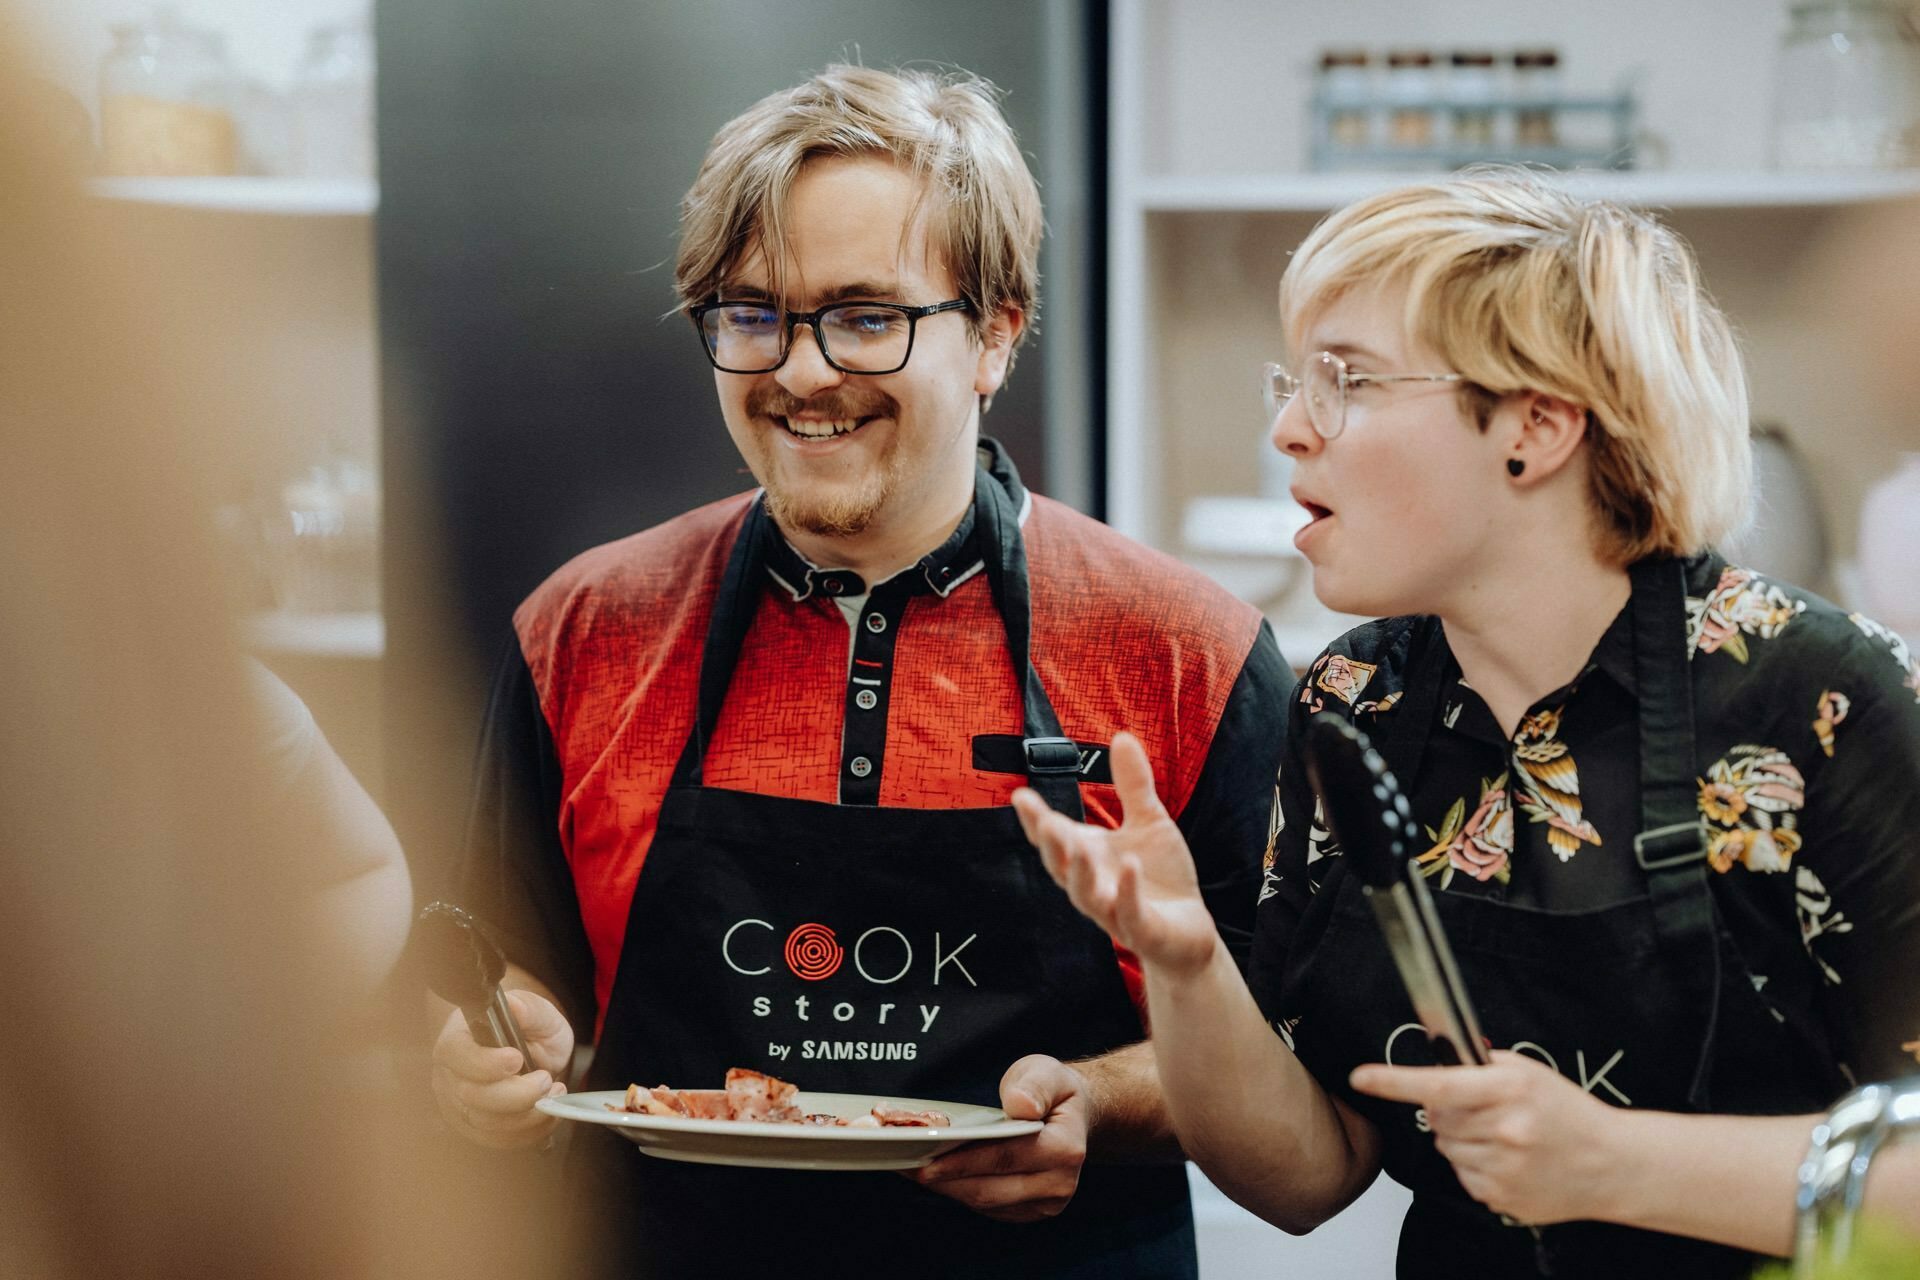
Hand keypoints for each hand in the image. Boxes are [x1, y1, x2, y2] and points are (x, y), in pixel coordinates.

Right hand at [431, 989, 573, 1148]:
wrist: (531, 1050)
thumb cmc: (529, 1028)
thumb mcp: (537, 1012)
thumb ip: (528, 1009)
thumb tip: (515, 1007)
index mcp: (457, 1037)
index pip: (455, 1054)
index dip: (484, 1063)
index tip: (517, 1059)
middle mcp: (449, 1073)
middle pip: (471, 1096)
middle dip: (516, 1094)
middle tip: (547, 1080)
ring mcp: (456, 1104)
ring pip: (485, 1123)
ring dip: (527, 1115)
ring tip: (554, 1095)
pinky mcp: (472, 1127)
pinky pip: (497, 1140)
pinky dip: (527, 1132)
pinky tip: (548, 1114)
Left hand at [903, 1055, 1089, 1221]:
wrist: (1073, 1116)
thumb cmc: (1054, 1092)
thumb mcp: (1046, 1072)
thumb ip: (1034, 1085)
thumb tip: (1020, 1105)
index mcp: (1065, 1149)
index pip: (1005, 1159)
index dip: (962, 1162)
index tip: (926, 1162)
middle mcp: (1058, 1185)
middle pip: (989, 1189)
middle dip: (943, 1179)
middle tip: (905, 1165)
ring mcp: (1044, 1204)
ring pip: (983, 1202)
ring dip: (946, 1187)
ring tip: (912, 1169)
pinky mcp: (1028, 1211)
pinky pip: (987, 1207)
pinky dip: (958, 1191)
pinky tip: (937, 1175)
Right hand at [1011, 731, 1217, 977]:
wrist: (1188, 929)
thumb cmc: (1160, 876)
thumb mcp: (1149, 821)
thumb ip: (1132, 784)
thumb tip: (1121, 735)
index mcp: (1088, 856)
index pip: (1054, 838)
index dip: (1035, 820)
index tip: (1019, 795)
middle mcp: (1092, 884)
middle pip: (1061, 867)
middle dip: (1050, 846)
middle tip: (1043, 821)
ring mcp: (1114, 911)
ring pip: (1086, 896)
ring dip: (1081, 873)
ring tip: (1081, 847)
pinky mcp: (1141, 931)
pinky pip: (1128, 914)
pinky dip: (1126, 892)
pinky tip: (1130, 867)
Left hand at [1349, 1051, 1618, 1224]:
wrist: (1611, 1165)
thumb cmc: (1570, 1114)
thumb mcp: (1529, 1073)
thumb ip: (1481, 1065)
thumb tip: (1438, 1059)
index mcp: (1510, 1090)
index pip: (1438, 1084)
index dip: (1393, 1082)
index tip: (1361, 1077)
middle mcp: (1505, 1130)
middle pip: (1437, 1116)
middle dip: (1447, 1109)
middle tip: (1482, 1109)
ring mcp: (1503, 1168)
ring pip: (1446, 1147)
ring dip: (1462, 1139)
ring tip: (1502, 1137)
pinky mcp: (1500, 1198)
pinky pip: (1462, 1175)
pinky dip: (1475, 1165)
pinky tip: (1507, 1160)